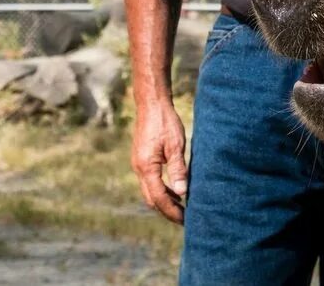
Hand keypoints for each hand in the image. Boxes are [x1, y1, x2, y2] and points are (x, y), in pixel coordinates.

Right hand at [131, 99, 187, 223]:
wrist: (151, 104)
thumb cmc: (165, 122)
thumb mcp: (175, 145)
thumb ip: (178, 169)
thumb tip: (182, 193)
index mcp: (146, 167)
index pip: (159, 198)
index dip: (172, 211)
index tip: (185, 220)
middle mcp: (138, 168)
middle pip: (151, 198)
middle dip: (167, 210)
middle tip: (184, 219)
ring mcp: (138, 164)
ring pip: (149, 190)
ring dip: (164, 200)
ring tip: (182, 207)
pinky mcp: (141, 159)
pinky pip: (150, 181)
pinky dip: (161, 189)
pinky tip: (175, 190)